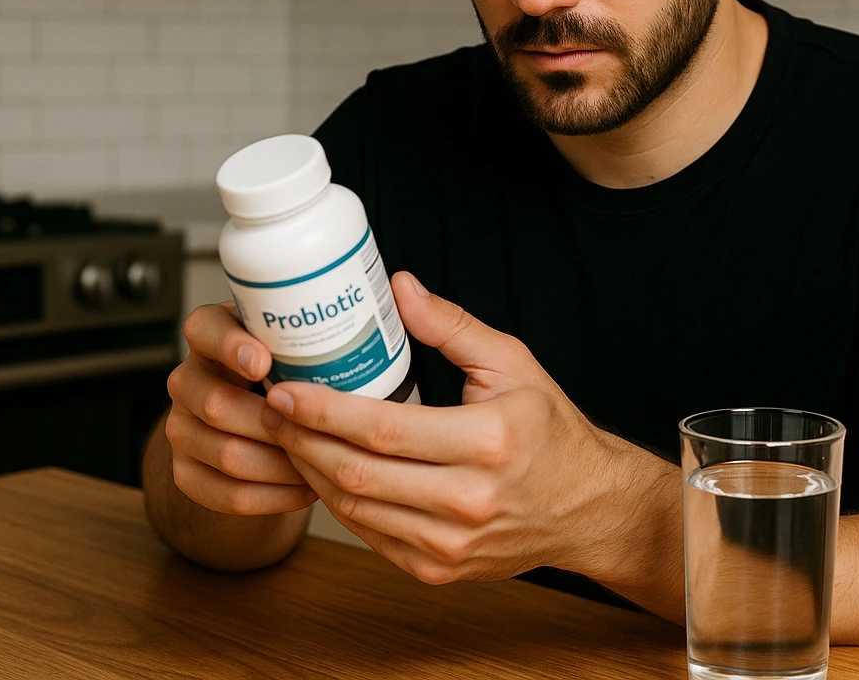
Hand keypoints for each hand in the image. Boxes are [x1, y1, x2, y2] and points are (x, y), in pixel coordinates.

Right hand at [165, 301, 317, 515]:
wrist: (256, 427)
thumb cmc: (294, 372)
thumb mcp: (300, 338)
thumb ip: (329, 320)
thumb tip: (401, 288)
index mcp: (214, 335)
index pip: (205, 329)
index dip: (231, 346)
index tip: (264, 361)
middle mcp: (190, 379)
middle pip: (215, 403)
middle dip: (274, 422)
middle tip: (319, 427)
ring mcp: (181, 428)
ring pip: (226, 454)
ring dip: (283, 464)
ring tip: (327, 462)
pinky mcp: (187, 474)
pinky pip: (227, 494)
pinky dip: (274, 497)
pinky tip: (307, 489)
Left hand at [262, 271, 647, 585]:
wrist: (586, 509)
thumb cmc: (551, 432)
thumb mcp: (514, 364)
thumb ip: (452, 326)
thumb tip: (399, 288)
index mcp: (487, 443)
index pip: (383, 430)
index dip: (323, 410)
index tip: (285, 389)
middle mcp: (467, 501)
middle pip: (356, 474)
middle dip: (301, 439)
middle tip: (271, 409)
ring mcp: (449, 543)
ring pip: (353, 510)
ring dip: (310, 472)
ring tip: (289, 436)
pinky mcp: (437, 570)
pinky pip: (368, 536)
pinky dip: (338, 503)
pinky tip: (324, 472)